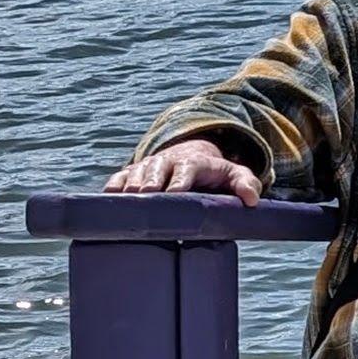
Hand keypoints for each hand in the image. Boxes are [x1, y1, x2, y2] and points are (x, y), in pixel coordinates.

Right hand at [104, 137, 262, 200]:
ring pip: (135, 173)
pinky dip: (112, 187)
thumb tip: (251, 199)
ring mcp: (148, 166)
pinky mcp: (132, 173)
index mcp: (193, 162)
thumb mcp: (235, 175)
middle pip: (156, 170)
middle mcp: (168, 161)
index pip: (186, 169)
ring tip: (125, 201)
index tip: (175, 193)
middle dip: (150, 182)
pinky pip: (119, 178)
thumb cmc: (215, 174)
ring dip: (130, 185)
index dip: (180, 181)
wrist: (192, 157)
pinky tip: (106, 200)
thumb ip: (246, 183)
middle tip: (144, 198)